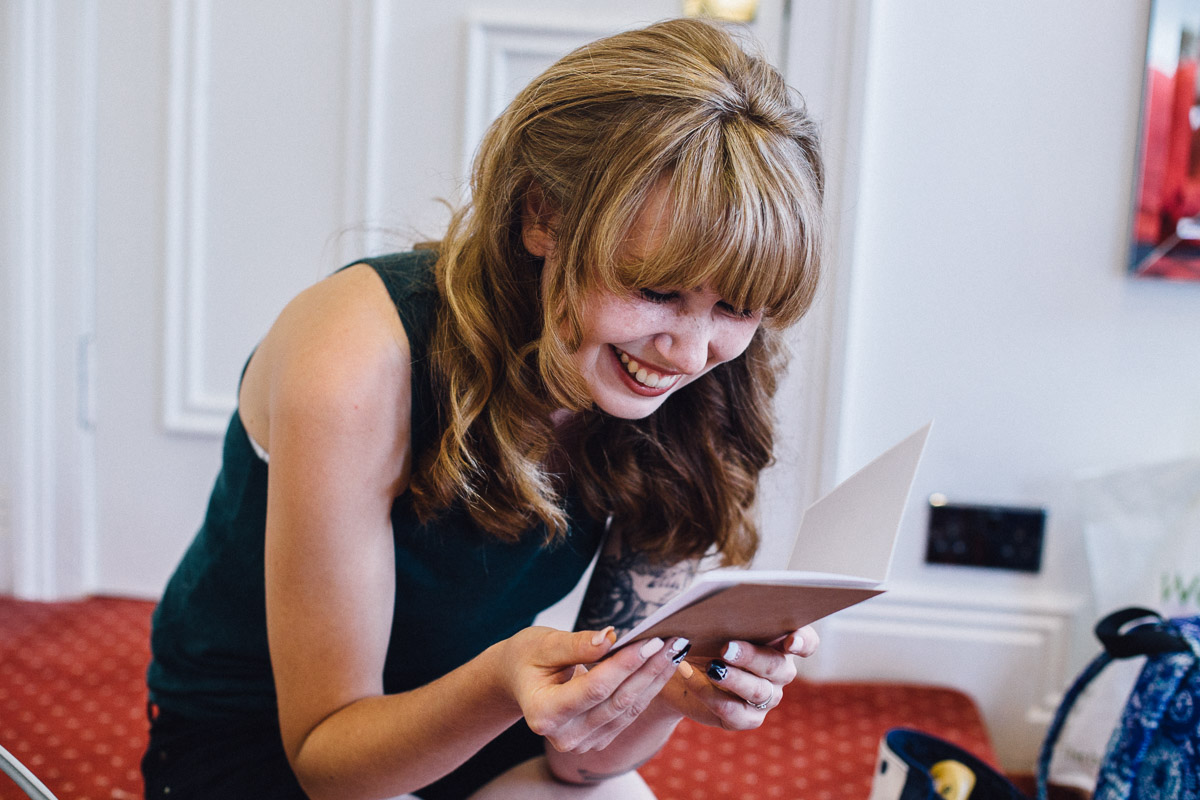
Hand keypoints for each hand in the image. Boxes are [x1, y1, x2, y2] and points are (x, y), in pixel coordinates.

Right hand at [498, 626, 690, 753]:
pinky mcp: (597, 739)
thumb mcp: (543, 643)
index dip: (626, 664)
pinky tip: (662, 666)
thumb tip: (610, 638)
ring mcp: (581, 743)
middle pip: (617, 702)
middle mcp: (563, 736)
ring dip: (655, 679)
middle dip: (649, 669)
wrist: (518, 679)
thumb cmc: (528, 657)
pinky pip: (628, 714)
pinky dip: (647, 689)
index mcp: (544, 713)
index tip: (651, 640)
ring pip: (628, 710)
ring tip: (676, 650)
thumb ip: (576, 644)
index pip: (595, 688)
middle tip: (675, 642)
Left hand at [659, 625, 819, 729]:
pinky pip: (734, 711)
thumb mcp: (714, 626)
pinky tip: (690, 679)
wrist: (682, 673)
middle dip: (751, 657)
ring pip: (757, 691)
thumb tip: (712, 615)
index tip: (791, 640)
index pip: (807, 642)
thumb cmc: (704, 640)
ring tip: (711, 667)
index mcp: (779, 643)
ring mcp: (767, 698)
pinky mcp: (747, 718)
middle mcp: (779, 672)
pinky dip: (709, 695)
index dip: (804, 642)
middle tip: (726, 648)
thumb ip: (723, 619)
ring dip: (733, 679)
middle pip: (777, 666)